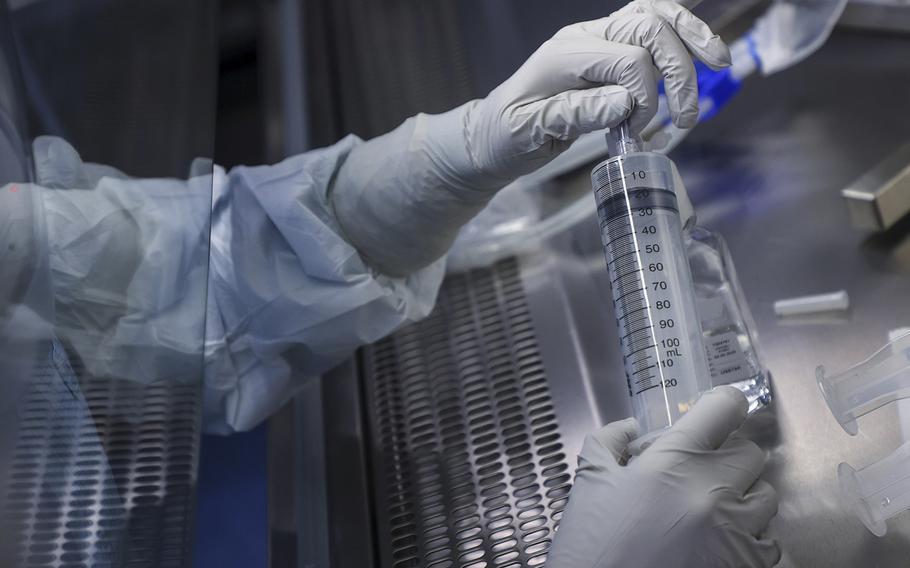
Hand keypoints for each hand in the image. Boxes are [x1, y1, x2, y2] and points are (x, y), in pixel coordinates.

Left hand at [463, 0, 730, 181]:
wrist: (491, 135)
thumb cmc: (505, 137)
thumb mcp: (528, 133)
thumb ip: (574, 115)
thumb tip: (625, 104)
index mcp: (564, 55)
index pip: (628, 61)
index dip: (646, 98)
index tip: (635, 133)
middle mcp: (583, 38)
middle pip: (649, 29)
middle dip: (679, 71)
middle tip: (685, 117)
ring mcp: (596, 39)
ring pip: (654, 15)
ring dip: (691, 38)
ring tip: (718, 63)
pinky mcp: (606, 51)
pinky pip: (649, 27)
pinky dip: (680, 34)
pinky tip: (702, 51)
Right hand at [547, 386, 779, 567]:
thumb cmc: (594, 548)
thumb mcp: (589, 484)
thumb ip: (608, 442)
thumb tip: (630, 428)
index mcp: (672, 463)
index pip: (722, 410)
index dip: (724, 404)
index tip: (723, 408)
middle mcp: (712, 492)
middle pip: (751, 453)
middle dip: (728, 458)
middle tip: (703, 471)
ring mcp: (735, 532)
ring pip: (767, 496)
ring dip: (744, 498)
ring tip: (712, 511)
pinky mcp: (747, 566)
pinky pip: (769, 541)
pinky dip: (750, 539)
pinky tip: (719, 544)